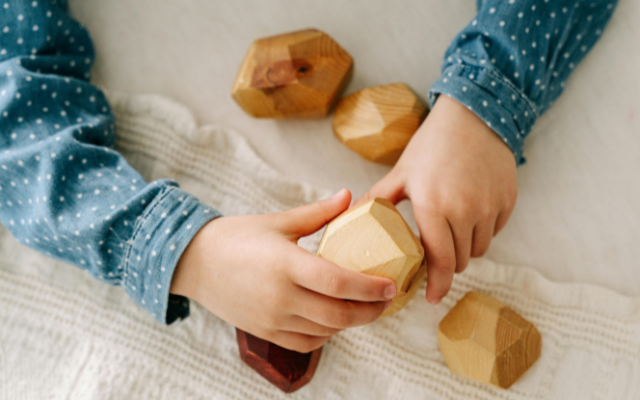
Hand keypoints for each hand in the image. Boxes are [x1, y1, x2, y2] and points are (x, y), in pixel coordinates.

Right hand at [170, 189, 396, 352]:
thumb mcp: (278, 221)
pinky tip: (334, 320)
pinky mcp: (264, 331)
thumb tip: (349, 196)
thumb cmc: (235, 237)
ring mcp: (271, 318)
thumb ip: (318, 213)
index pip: (337, 282)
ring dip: (350, 323)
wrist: (193, 262)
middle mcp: (279, 296)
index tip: (391, 286)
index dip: (369, 287)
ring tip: (363, 307)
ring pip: (325, 331)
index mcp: (285, 264)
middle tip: (385, 300)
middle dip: (369, 310)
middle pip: (338, 314)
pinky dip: (326, 334)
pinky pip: (305, 342)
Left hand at [355, 95, 516, 303]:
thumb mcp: (400, 172)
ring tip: (451, 232)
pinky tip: (470, 213)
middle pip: (460, 260)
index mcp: (434, 206)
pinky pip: (495, 230)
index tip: (430, 298)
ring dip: (465, 249)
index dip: (436, 284)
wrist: (474, 116)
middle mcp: (466, 211)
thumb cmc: (431, 144)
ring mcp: (491, 207)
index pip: (439, 260)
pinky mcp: (508, 201)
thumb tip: (348, 218)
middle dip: (446, 265)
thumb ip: (377, 199)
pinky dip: (482, 230)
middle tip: (434, 258)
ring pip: (480, 248)